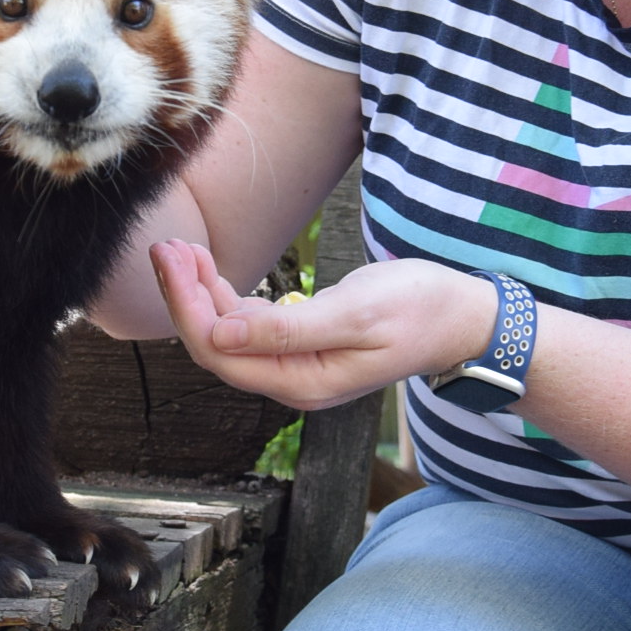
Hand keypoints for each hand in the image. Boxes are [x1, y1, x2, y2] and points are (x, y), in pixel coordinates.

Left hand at [149, 242, 499, 412]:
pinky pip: (249, 330)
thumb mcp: (356, 313)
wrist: (465, 319)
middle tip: (165, 248)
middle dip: (184, 299)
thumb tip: (220, 335)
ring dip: (200, 296)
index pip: (219, 352)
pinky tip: (212, 271)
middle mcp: (292, 382)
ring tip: (181, 251)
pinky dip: (225, 299)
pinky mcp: (304, 347)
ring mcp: (297, 367)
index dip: (186, 309)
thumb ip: (287, 329)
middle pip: (215, 347)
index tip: (172, 260)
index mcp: (301, 381)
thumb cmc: (421, 309)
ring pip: (228, 337)